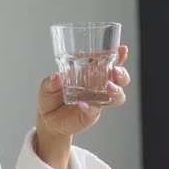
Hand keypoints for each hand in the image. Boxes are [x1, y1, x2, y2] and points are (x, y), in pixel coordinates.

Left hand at [34, 45, 130, 168]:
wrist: (47, 120)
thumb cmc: (50, 98)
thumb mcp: (46, 86)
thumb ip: (51, 81)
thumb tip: (56, 75)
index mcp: (89, 74)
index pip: (108, 63)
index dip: (118, 56)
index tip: (122, 49)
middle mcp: (97, 87)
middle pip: (119, 80)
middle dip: (122, 74)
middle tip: (116, 70)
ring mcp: (96, 101)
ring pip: (116, 97)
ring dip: (116, 91)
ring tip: (109, 86)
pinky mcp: (90, 115)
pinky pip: (95, 111)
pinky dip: (91, 107)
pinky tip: (82, 104)